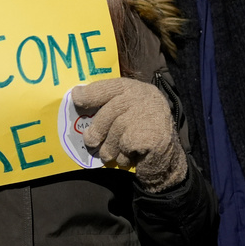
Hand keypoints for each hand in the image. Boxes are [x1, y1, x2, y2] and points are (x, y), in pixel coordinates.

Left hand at [72, 78, 186, 192]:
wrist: (168, 159)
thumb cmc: (141, 135)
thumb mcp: (127, 115)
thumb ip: (109, 106)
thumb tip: (78, 98)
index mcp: (137, 90)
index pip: (112, 86)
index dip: (92, 93)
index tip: (76, 98)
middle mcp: (145, 98)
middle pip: (110, 111)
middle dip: (97, 129)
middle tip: (90, 142)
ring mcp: (150, 115)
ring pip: (116, 131)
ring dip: (110, 148)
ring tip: (111, 153)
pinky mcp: (152, 135)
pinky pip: (125, 146)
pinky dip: (123, 156)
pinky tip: (130, 156)